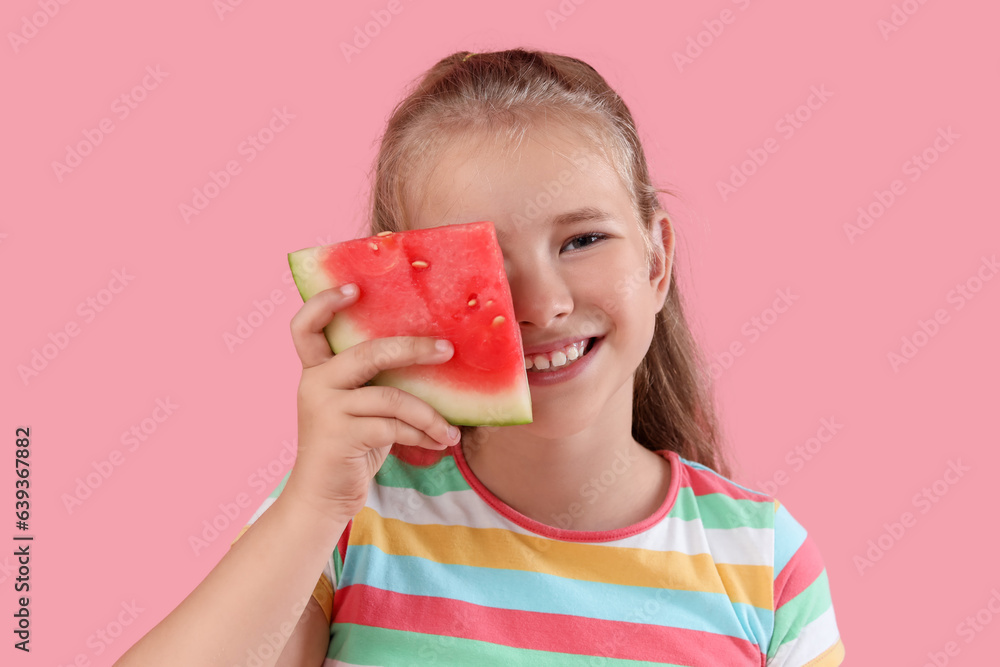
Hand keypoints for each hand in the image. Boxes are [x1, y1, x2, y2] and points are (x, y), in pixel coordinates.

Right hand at [282, 284, 460, 520]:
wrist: (323, 498)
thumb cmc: (350, 447)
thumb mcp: (358, 407)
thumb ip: (375, 382)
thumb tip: (431, 355)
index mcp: (316, 371)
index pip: (305, 327)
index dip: (325, 303)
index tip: (356, 289)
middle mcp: (315, 384)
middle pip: (368, 352)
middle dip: (413, 348)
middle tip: (447, 350)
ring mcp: (326, 409)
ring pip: (391, 397)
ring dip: (429, 414)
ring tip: (451, 430)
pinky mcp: (341, 437)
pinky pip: (394, 427)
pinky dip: (422, 434)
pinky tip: (440, 442)